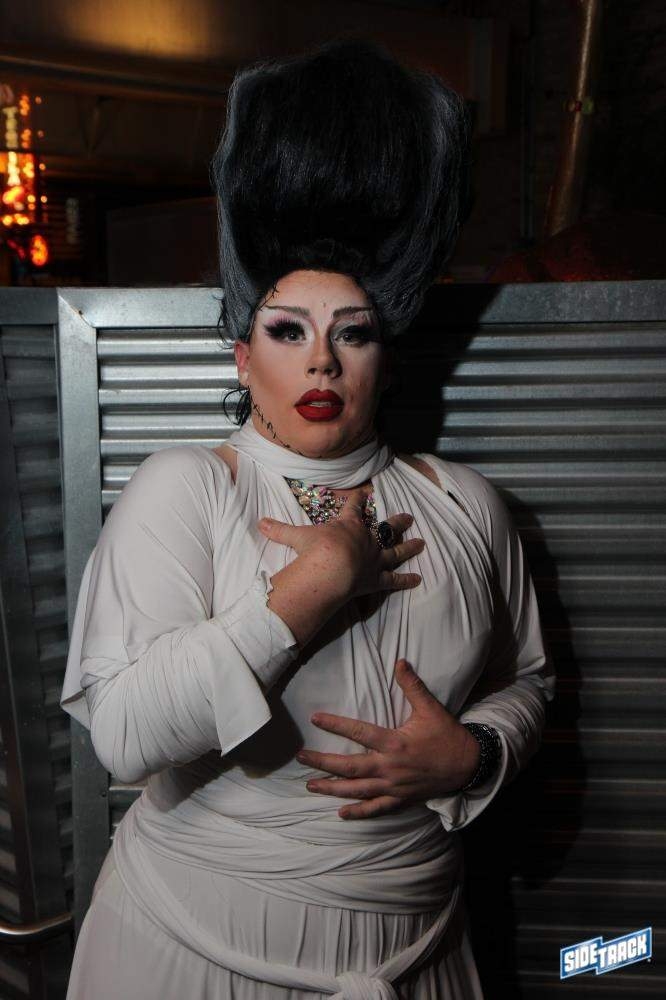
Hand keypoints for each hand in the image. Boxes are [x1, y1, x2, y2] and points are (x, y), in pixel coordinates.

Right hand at [258, 499, 424, 602]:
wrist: (330, 568)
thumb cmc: (315, 549)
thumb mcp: (295, 536)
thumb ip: (280, 529)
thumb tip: (260, 522)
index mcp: (348, 525)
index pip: (354, 509)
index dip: (359, 501)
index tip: (365, 494)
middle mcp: (366, 540)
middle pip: (385, 528)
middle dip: (397, 521)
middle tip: (409, 517)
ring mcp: (374, 559)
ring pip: (396, 551)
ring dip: (409, 547)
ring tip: (422, 543)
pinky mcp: (377, 579)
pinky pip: (394, 580)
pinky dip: (406, 580)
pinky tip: (418, 579)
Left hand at [295, 659, 481, 818]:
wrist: (468, 765)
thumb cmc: (447, 735)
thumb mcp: (430, 708)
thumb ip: (412, 686)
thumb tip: (400, 661)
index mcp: (395, 743)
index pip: (358, 733)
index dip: (335, 725)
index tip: (315, 719)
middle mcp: (390, 767)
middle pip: (349, 767)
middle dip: (323, 763)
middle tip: (301, 758)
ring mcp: (394, 786)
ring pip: (357, 790)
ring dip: (332, 789)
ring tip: (310, 785)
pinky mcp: (401, 800)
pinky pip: (376, 808)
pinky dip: (359, 812)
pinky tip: (341, 813)